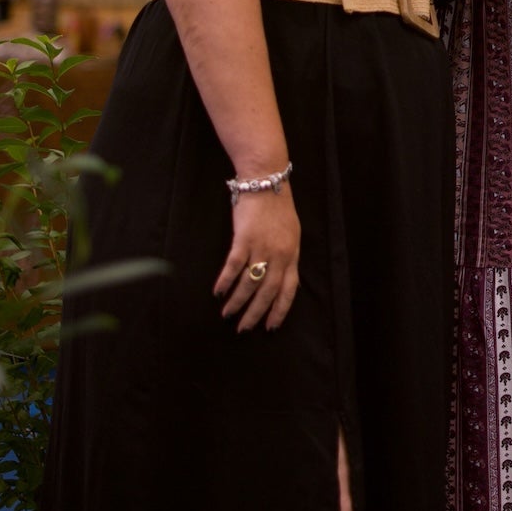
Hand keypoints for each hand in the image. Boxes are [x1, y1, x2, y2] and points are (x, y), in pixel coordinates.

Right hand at [214, 185, 301, 332]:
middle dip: (256, 313)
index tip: (271, 326)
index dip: (280, 310)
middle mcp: (280, 254)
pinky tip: (218, 292)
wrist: (266, 180)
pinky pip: (234, 267)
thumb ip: (287, 257)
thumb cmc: (278, 207)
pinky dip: (225, 282)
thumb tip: (285, 280)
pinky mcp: (244, 239)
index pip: (289, 290)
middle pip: (268, 292)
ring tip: (228, 314)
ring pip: (250, 283)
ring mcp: (262, 247)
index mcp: (293, 254)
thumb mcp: (292, 234)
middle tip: (244, 329)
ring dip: (237, 302)